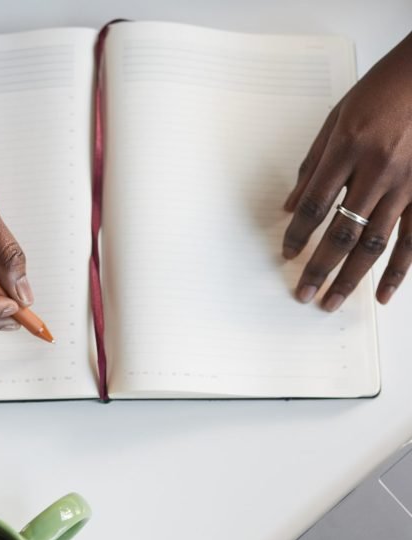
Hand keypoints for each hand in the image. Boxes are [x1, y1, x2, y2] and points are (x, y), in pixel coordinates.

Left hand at [282, 33, 411, 310]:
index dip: (298, 235)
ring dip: (350, 278)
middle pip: (341, 233)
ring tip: (331, 302)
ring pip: (374, 244)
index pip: (313, 206)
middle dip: (319, 268)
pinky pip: (411, 240)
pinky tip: (382, 294)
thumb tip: (290, 205)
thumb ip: (313, 164)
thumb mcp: (338, 118)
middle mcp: (377, 170)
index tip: (287, 254)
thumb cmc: (384, 90)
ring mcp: (406, 184)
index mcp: (348, 148)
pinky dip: (397, 271)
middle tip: (304, 294)